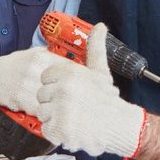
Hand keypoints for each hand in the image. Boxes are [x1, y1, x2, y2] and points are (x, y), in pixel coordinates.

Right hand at [0, 46, 71, 113]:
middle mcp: (36, 69)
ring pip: (52, 99)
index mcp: (41, 57)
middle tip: (74, 100)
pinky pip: (39, 108)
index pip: (68, 67)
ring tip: (62, 108)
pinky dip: (44, 112)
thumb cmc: (13, 66)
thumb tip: (70, 60)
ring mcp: (28, 84)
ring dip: (57, 105)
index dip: (78, 78)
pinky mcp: (20, 98)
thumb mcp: (32, 54)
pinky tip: (46, 112)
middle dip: (69, 93)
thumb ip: (50, 56)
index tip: (81, 84)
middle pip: (62, 84)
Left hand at [35, 23, 145, 157]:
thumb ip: (95, 48)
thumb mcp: (101, 71)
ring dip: (54, 118)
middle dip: (53, 103)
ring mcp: (61, 110)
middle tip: (72, 107)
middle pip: (41, 96)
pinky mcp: (60, 129)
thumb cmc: (108, 100)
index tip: (68, 92)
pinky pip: (46, 130)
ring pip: (42, 113)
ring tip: (72, 118)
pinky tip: (71, 128)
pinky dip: (56, 133)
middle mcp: (64, 89)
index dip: (54, 86)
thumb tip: (100, 27)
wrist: (119, 126)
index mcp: (70, 73)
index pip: (45, 77)